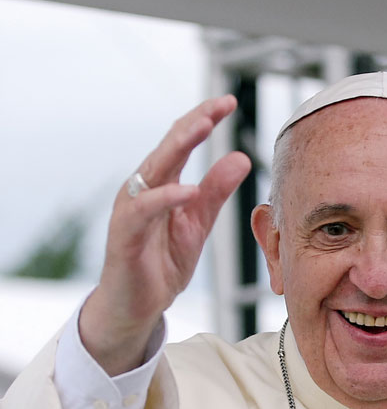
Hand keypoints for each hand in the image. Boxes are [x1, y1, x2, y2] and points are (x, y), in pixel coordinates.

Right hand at [79, 96, 250, 375]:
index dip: (203, 119)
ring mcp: (131, 209)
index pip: (181, 141)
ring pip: (154, 169)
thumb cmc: (161, 263)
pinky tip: (188, 190)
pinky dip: (166, 198)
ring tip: (203, 129)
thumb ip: (216, 191)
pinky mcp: (125, 234)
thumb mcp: (198, 223)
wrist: (137, 306)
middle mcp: (143, 188)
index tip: (229, 103)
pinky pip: (143, 210)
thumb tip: (240, 158)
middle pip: (168, 146)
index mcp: (161, 182)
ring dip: (178, 146)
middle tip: (219, 105)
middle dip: (193, 122)